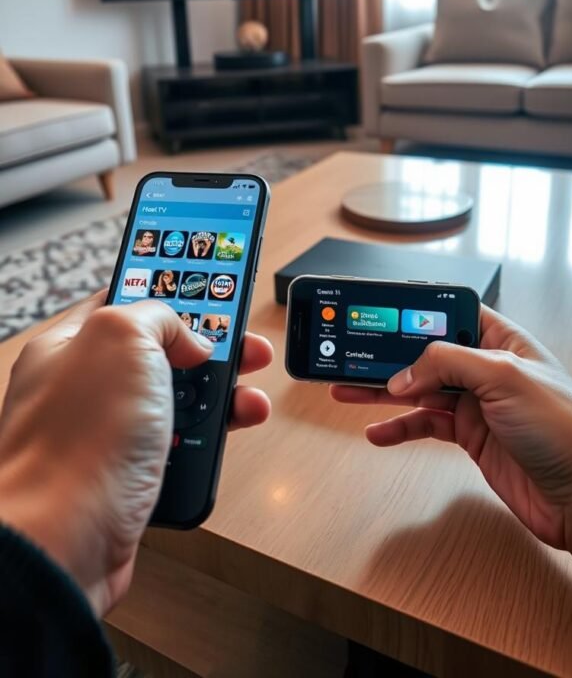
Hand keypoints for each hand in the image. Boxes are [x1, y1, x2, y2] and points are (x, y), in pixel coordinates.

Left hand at [0, 293, 271, 615]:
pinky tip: (227, 436)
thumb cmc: (74, 443)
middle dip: (210, 350)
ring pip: (175, 405)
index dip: (172, 290)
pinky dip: (209, 444)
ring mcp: (104, 437)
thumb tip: (188, 339)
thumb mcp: (123, 337)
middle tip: (248, 348)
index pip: (125, 299)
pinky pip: (179, 451)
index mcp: (69, 345)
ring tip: (251, 398)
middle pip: (159, 353)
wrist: (60, 546)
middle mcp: (83, 389)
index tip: (214, 287)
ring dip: (219, 399)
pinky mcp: (127, 482)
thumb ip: (158, 316)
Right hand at [332, 306, 571, 568]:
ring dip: (381, 392)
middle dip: (386, 354)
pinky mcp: (472, 438)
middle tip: (348, 353)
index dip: (415, 312)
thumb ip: (448, 363)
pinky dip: (399, 428)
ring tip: (346, 389)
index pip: (448, 312)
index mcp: (500, 339)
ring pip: (418, 390)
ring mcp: (478, 404)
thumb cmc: (567, 427)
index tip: (378, 313)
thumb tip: (404, 372)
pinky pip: (425, 426)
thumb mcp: (504, 376)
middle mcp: (487, 369)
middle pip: (425, 353)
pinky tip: (377, 431)